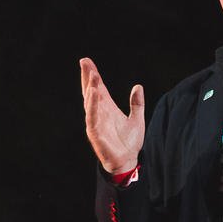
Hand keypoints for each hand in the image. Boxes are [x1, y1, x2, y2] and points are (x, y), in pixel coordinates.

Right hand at [80, 58, 144, 174]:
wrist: (128, 160)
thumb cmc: (129, 142)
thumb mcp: (137, 119)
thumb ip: (137, 103)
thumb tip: (138, 86)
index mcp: (107, 108)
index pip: (99, 88)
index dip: (93, 75)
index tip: (87, 61)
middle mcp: (99, 113)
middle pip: (91, 91)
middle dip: (88, 77)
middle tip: (84, 62)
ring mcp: (95, 122)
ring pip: (90, 102)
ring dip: (91, 88)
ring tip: (93, 75)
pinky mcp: (95, 132)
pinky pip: (92, 116)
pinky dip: (92, 105)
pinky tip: (94, 93)